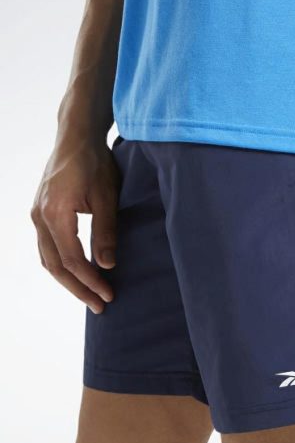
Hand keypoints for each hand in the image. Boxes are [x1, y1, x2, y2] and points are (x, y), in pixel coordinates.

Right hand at [31, 135, 119, 313]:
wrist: (76, 138)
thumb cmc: (95, 163)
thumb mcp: (106, 197)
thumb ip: (106, 232)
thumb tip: (107, 265)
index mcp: (55, 214)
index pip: (71, 260)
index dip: (90, 281)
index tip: (109, 294)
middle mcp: (39, 217)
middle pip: (55, 266)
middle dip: (78, 288)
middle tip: (100, 305)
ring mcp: (36, 215)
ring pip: (48, 259)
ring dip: (68, 279)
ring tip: (90, 295)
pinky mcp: (41, 212)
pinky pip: (46, 247)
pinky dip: (60, 264)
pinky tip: (76, 273)